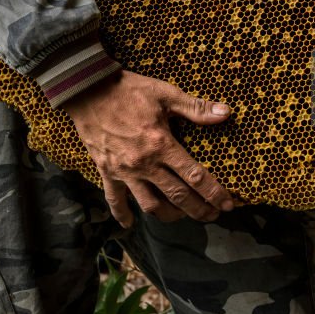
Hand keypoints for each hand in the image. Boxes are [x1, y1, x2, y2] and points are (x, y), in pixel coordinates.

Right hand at [62, 69, 234, 227]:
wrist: (87, 90)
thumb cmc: (129, 89)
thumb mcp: (165, 93)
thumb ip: (195, 108)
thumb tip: (225, 113)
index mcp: (161, 144)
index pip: (195, 176)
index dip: (214, 193)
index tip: (227, 204)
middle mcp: (144, 164)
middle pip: (177, 197)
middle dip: (198, 210)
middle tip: (212, 216)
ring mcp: (124, 171)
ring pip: (150, 205)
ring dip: (169, 215)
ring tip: (182, 216)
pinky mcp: (106, 171)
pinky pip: (114, 199)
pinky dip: (123, 214)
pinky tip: (130, 223)